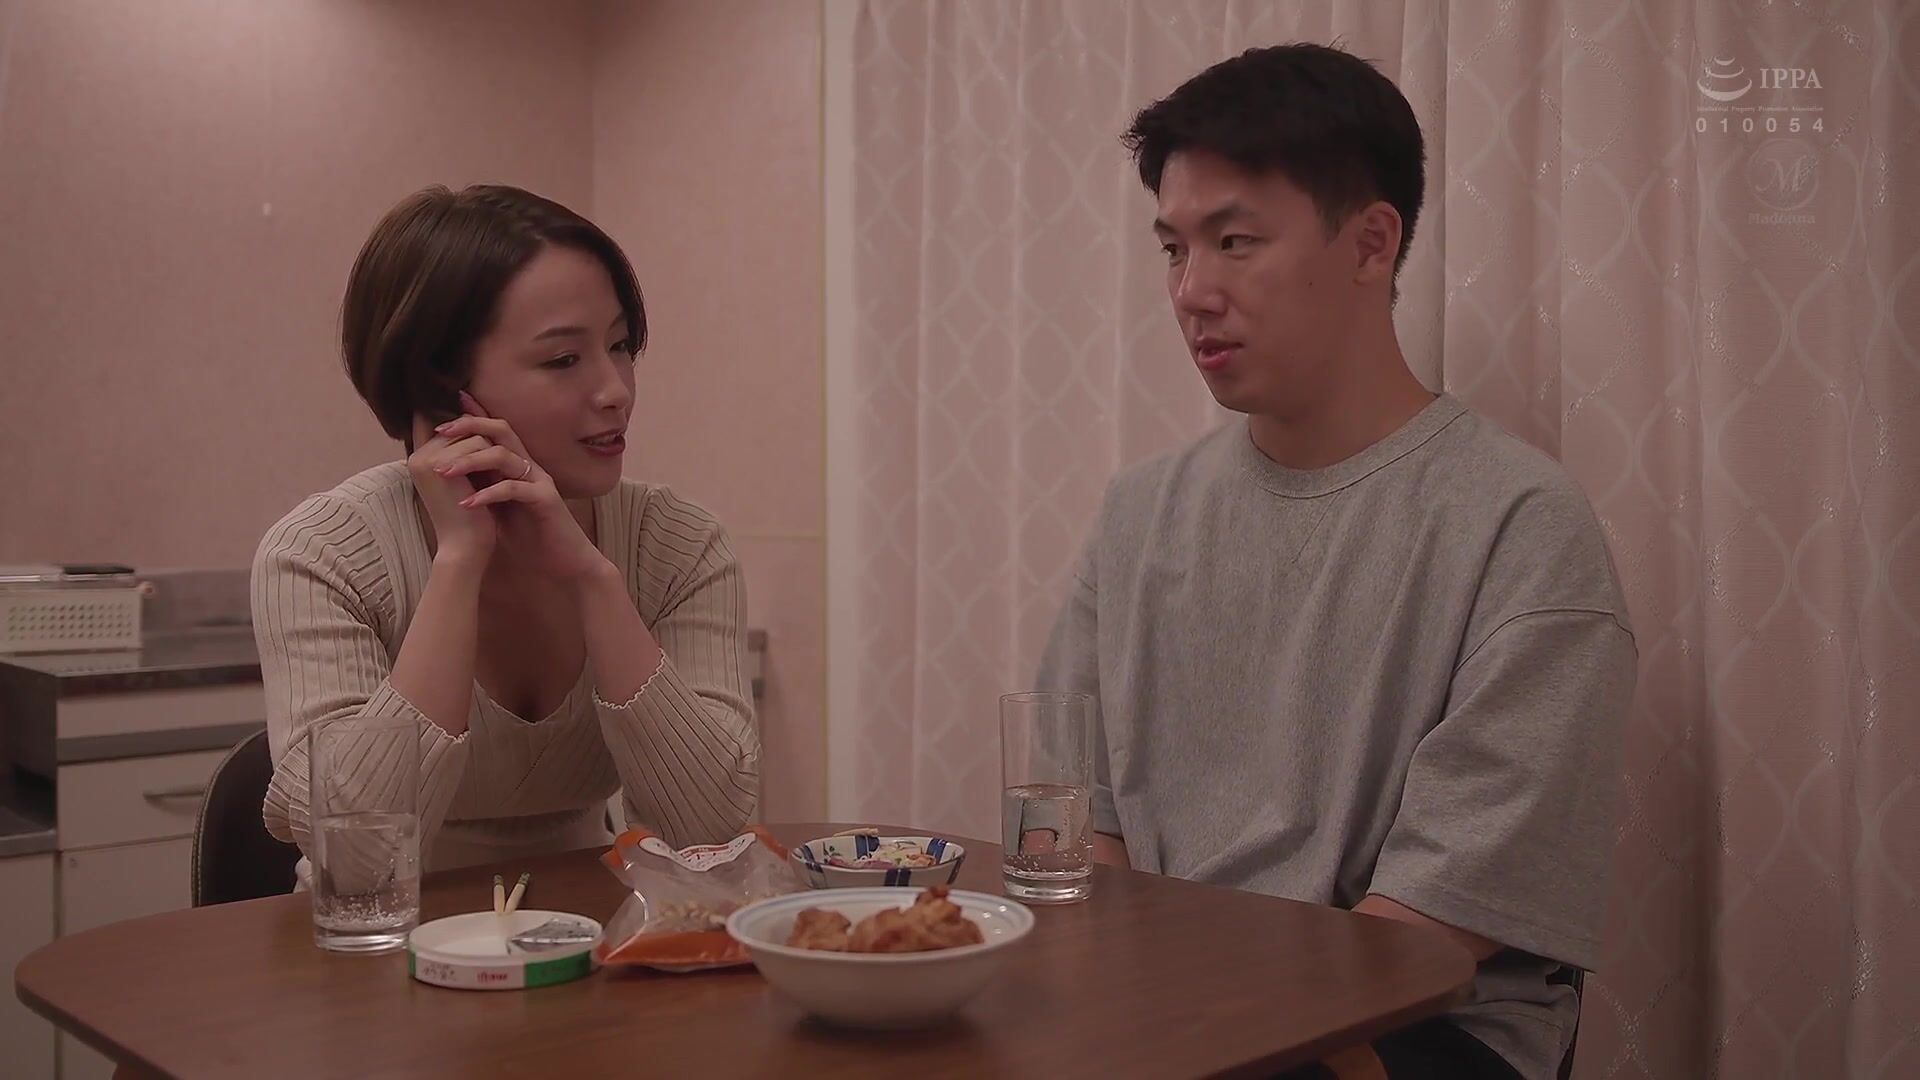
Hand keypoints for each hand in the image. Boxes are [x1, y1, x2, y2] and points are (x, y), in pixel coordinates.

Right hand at [408, 413, 497, 565]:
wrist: (465, 547)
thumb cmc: (469, 517)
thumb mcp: (467, 478)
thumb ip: (465, 451)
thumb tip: (476, 418)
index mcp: (420, 460)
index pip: (439, 424)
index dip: (461, 422)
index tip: (479, 425)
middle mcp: (417, 456)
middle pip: (459, 426)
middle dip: (483, 438)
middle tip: (500, 459)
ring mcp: (425, 459)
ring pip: (470, 433)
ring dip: (491, 449)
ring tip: (498, 471)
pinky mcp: (439, 466)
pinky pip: (476, 443)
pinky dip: (494, 457)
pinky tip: (499, 474)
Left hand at [432, 392, 609, 581]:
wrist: (562, 560)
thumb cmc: (528, 535)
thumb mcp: (497, 507)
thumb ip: (480, 487)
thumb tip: (445, 475)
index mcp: (517, 465)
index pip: (494, 431)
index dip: (469, 420)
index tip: (437, 423)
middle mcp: (529, 466)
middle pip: (501, 430)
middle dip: (469, 427)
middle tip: (439, 432)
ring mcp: (539, 481)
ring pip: (504, 456)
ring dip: (470, 461)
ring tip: (444, 473)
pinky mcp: (545, 500)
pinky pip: (514, 488)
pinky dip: (488, 494)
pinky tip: (467, 504)